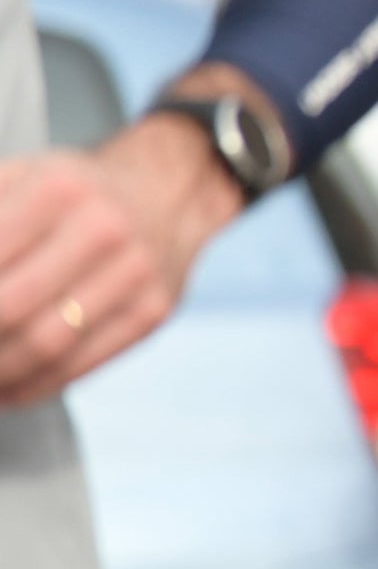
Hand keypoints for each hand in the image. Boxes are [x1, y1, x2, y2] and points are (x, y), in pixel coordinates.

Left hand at [0, 112, 244, 408]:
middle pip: (10, 308)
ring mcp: (135, 273)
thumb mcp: (21, 177)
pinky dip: (35, 386)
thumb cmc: (76, 191)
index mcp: (59, 188)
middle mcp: (104, 228)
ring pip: (47, 344)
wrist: (169, 192)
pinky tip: (8, 391)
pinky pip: (84, 363)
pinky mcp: (153, 310)